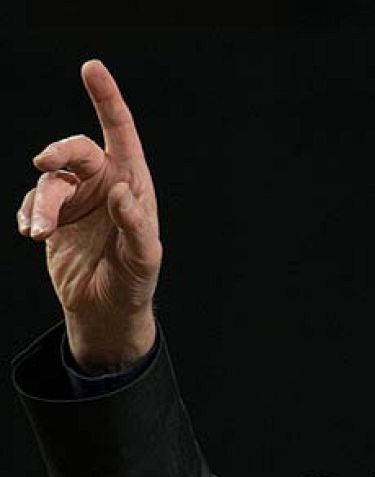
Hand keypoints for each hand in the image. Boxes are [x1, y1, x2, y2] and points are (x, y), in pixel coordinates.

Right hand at [16, 60, 160, 372]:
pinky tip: (34, 235)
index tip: (91, 68)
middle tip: (43, 160)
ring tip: (42, 234)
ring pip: (48, 180)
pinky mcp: (52, 214)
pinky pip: (31, 201)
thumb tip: (122, 192)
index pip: (120, 134)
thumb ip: (136, 225)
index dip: (106, 100)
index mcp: (133, 184)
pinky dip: (29, 215)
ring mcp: (76, 198)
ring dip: (42, 203)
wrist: (105, 309)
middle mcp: (104, 184)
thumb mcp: (143, 258)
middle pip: (75, 149)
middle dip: (58, 151)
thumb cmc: (133, 281)